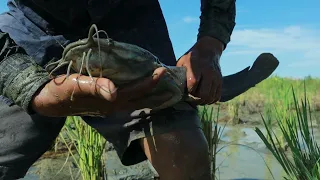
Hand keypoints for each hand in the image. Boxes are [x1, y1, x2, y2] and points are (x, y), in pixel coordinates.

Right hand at [31, 67, 168, 116]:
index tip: (161, 71)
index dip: (149, 82)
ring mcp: (109, 106)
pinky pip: (126, 100)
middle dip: (154, 90)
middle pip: (139, 100)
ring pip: (134, 101)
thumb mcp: (77, 85)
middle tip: (167, 79)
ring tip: (160, 85)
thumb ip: (95, 87)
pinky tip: (140, 88)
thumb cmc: (62, 91)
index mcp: (108, 102)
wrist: (49, 101)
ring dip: (148, 94)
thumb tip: (113, 91)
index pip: (134, 92)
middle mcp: (112, 106)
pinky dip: (137, 94)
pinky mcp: (104, 103)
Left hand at [176, 36, 222, 104]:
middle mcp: (208, 72)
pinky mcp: (221, 82)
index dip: (189, 90)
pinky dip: (210, 100)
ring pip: (210, 97)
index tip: (185, 91)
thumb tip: (173, 88)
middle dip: (195, 100)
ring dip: (202, 101)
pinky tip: (204, 97)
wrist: (208, 50)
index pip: (194, 82)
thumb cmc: (192, 57)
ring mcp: (216, 78)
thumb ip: (179, 74)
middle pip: (204, 94)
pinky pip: (217, 97)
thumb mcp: (182, 61)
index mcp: (197, 66)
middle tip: (191, 98)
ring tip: (197, 98)